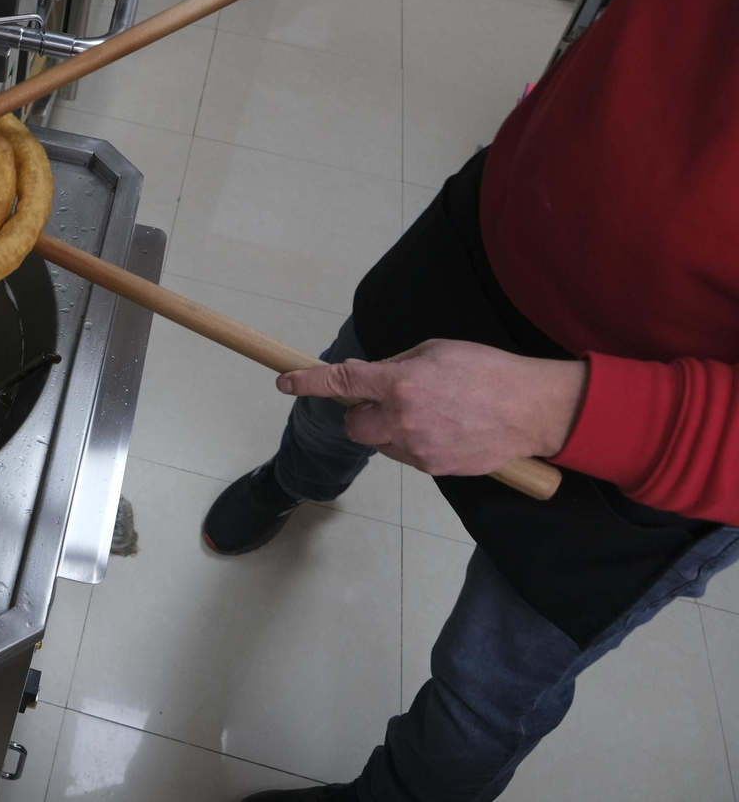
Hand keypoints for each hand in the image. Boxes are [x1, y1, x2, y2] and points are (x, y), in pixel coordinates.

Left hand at [276, 339, 587, 475]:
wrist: (533, 410)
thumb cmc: (488, 371)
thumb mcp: (436, 351)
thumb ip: (395, 365)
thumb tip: (367, 375)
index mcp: (401, 383)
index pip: (342, 381)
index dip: (308, 382)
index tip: (285, 382)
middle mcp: (402, 419)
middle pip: (353, 425)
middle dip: (360, 414)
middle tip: (384, 401)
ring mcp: (417, 448)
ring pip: (380, 443)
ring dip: (390, 429)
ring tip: (431, 414)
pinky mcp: (433, 468)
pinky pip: (406, 455)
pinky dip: (414, 443)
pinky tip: (444, 429)